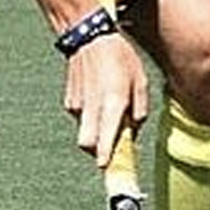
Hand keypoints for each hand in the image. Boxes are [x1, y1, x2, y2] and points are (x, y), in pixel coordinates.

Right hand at [63, 28, 148, 166]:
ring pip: (85, 132)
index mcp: (112, 103)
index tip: (111, 173)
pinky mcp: (69, 101)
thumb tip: (132, 134)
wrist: (88, 36)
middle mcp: (91, 108)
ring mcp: (77, 105)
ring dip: (97, 131)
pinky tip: (99, 97)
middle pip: (87, 146)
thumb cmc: (120, 58)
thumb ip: (138, 113)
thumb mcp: (140, 84)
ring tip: (110, 109)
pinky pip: (81, 118)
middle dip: (99, 151)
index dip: (107, 160)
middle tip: (113, 146)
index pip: (105, 141)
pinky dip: (91, 117)